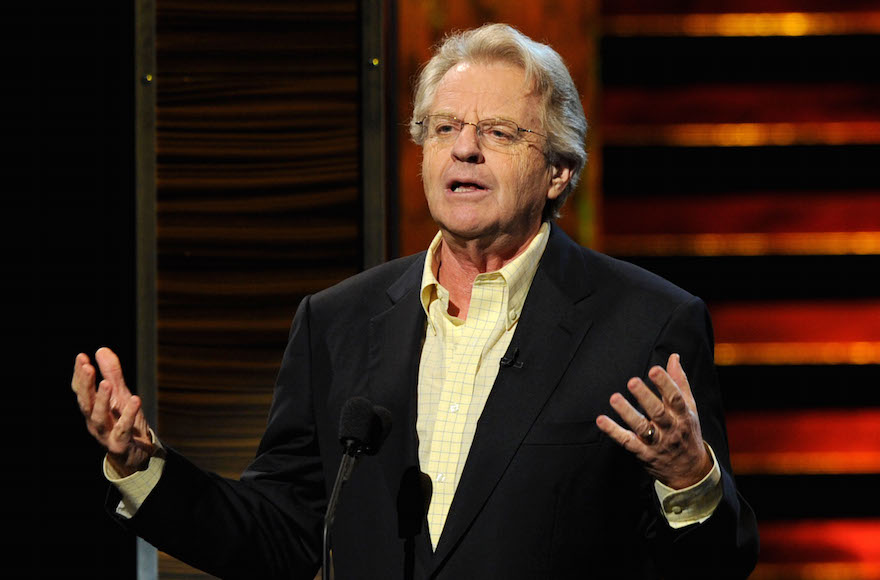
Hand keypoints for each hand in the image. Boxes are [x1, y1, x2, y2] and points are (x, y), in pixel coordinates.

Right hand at [72, 347, 154, 476]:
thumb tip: (101, 349)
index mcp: (92, 409)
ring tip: (106, 383)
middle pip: (85, 403)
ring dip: (101, 400)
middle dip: (85, 385)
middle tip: (87, 366)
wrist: (137, 454)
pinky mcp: (120, 444)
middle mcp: (94, 421)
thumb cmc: (126, 422)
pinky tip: (135, 399)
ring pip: (99, 417)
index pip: (81, 391)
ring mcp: (106, 434)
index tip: (81, 357)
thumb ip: (112, 374)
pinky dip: (128, 415)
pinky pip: (123, 429)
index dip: (80, 375)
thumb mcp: (120, 396)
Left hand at [596, 354, 711, 488]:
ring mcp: (657, 443)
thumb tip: (673, 357)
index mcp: (683, 415)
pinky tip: (601, 420)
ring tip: (614, 398)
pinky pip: (627, 442)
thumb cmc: (687, 432)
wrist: (690, 471)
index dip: (665, 383)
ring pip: (641, 428)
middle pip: (658, 412)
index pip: (675, 398)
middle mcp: (671, 429)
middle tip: (632, 381)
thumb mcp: (689, 408)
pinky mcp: (643, 453)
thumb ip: (679, 382)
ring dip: (627, 412)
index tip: (654, 370)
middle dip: (645, 397)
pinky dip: (614, 431)